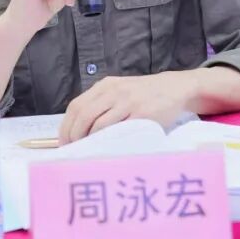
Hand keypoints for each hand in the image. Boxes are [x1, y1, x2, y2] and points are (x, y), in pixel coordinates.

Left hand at [58, 72, 197, 144]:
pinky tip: (108, 149)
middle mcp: (114, 91)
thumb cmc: (143, 94)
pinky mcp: (142, 113)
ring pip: (99, 124)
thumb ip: (102, 104)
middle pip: (83, 115)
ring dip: (90, 141)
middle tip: (74, 151)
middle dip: (74, 136)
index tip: (65, 143)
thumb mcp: (120, 91)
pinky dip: (110, 141)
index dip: (66, 127)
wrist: (175, 87)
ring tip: (89, 152)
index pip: (76, 106)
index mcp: (105, 85)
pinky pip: (120, 130)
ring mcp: (128, 102)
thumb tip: (79, 131)